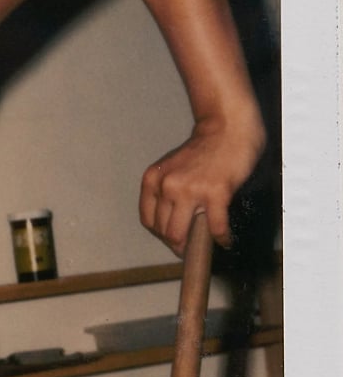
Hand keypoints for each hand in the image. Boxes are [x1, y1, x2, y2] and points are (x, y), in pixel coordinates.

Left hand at [139, 110, 265, 255]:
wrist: (228, 128)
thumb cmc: (203, 150)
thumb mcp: (171, 168)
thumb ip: (166, 191)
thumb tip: (170, 225)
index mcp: (153, 180)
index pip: (148, 220)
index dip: (160, 234)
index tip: (172, 239)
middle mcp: (167, 186)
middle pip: (164, 231)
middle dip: (176, 244)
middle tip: (188, 248)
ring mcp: (191, 190)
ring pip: (181, 234)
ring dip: (193, 246)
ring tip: (203, 246)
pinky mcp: (216, 193)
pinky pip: (215, 227)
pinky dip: (221, 238)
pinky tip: (224, 241)